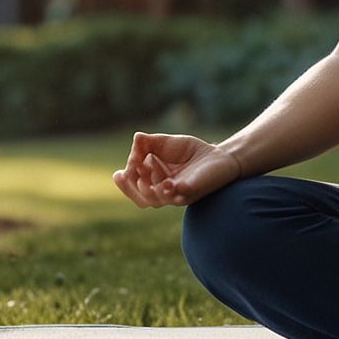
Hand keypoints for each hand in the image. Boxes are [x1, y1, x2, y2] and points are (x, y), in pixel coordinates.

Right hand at [111, 132, 241, 207]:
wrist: (218, 154)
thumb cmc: (189, 152)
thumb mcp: (164, 143)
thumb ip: (148, 142)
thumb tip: (136, 139)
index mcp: (154, 182)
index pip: (134, 188)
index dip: (125, 183)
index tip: (120, 172)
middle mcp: (164, 192)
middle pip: (143, 199)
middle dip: (132, 187)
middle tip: (130, 172)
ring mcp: (179, 193)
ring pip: (159, 200)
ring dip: (149, 189)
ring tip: (145, 176)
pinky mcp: (194, 190)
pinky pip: (181, 195)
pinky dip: (171, 191)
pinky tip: (167, 183)